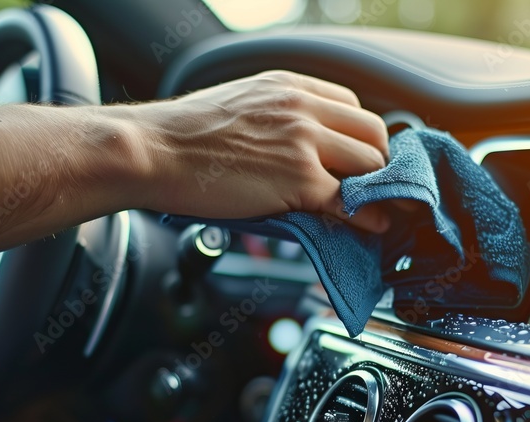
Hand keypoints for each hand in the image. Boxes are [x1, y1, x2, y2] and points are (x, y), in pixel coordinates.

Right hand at [124, 70, 391, 232]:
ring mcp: (303, 142)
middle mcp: (302, 107)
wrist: (152, 152)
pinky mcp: (299, 179)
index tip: (356, 162)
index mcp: (288, 86)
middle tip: (370, 189)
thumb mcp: (238, 106)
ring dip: (376, 190)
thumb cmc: (181, 138)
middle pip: (373, 133)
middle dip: (377, 164)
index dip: (359, 139)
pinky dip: (368, 217)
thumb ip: (275, 120)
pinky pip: (351, 200)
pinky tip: (371, 226)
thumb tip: (294, 149)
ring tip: (370, 209)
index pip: (352, 108)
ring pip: (371, 164)